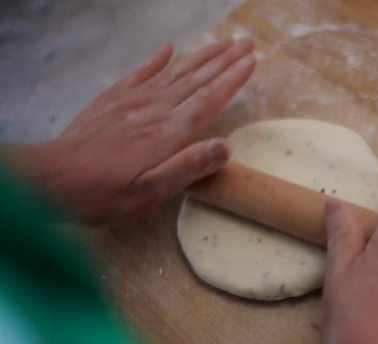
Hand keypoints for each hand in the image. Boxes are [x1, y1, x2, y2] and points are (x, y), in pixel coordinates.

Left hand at [13, 38, 254, 222]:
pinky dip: (156, 59)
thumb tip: (225, 147)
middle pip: (197, 78)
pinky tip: (168, 48)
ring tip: (223, 42)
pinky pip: (140, 73)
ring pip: (175, 71)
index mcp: (169, 132)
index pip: (208, 100)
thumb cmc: (105, 193)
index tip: (251, 62)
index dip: (232, 80)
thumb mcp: (151, 192)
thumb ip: (189, 167)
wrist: (52, 179)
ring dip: (202, 55)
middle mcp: (156, 109)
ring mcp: (133, 101)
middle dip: (225, 59)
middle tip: (247, 42)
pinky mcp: (113, 100)